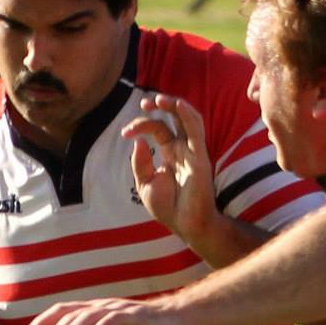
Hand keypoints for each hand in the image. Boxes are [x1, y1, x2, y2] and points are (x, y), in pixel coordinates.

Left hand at [122, 93, 220, 245]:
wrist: (186, 225)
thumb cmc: (169, 208)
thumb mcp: (145, 184)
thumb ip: (140, 163)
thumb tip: (139, 141)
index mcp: (170, 152)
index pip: (157, 128)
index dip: (140, 125)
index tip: (125, 133)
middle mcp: (183, 148)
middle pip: (173, 118)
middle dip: (159, 106)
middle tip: (144, 103)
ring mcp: (192, 150)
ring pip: (187, 118)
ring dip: (174, 105)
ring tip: (158, 99)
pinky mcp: (201, 156)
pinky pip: (197, 131)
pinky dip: (188, 115)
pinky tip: (177, 105)